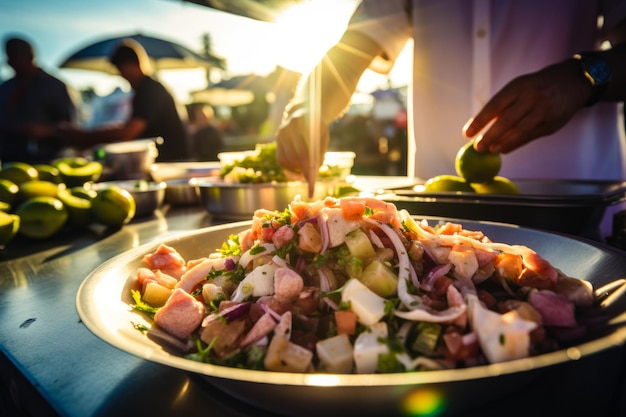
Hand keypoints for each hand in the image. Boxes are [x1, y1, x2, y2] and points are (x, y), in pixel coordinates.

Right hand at [275, 109, 329, 196]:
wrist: (304, 112)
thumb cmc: (316, 126)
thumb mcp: (323, 133)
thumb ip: (320, 149)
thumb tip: (314, 169)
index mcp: (299, 125)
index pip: (303, 151)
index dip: (307, 167)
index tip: (311, 180)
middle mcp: (285, 130)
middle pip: (293, 157)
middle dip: (302, 171)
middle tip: (310, 179)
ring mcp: (279, 136)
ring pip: (286, 161)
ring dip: (296, 169)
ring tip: (306, 171)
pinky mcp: (277, 142)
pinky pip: (281, 160)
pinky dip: (290, 167)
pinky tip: (298, 167)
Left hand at [463, 59, 590, 153]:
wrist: (572, 82)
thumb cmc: (535, 87)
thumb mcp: (519, 87)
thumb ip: (502, 105)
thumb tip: (479, 125)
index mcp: (518, 87)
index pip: (494, 105)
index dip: (479, 121)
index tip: (467, 133)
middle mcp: (531, 98)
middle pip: (506, 121)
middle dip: (489, 136)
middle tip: (477, 147)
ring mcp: (544, 111)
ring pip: (519, 131)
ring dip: (502, 143)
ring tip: (490, 150)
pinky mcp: (552, 123)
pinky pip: (530, 137)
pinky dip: (515, 144)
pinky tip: (505, 149)